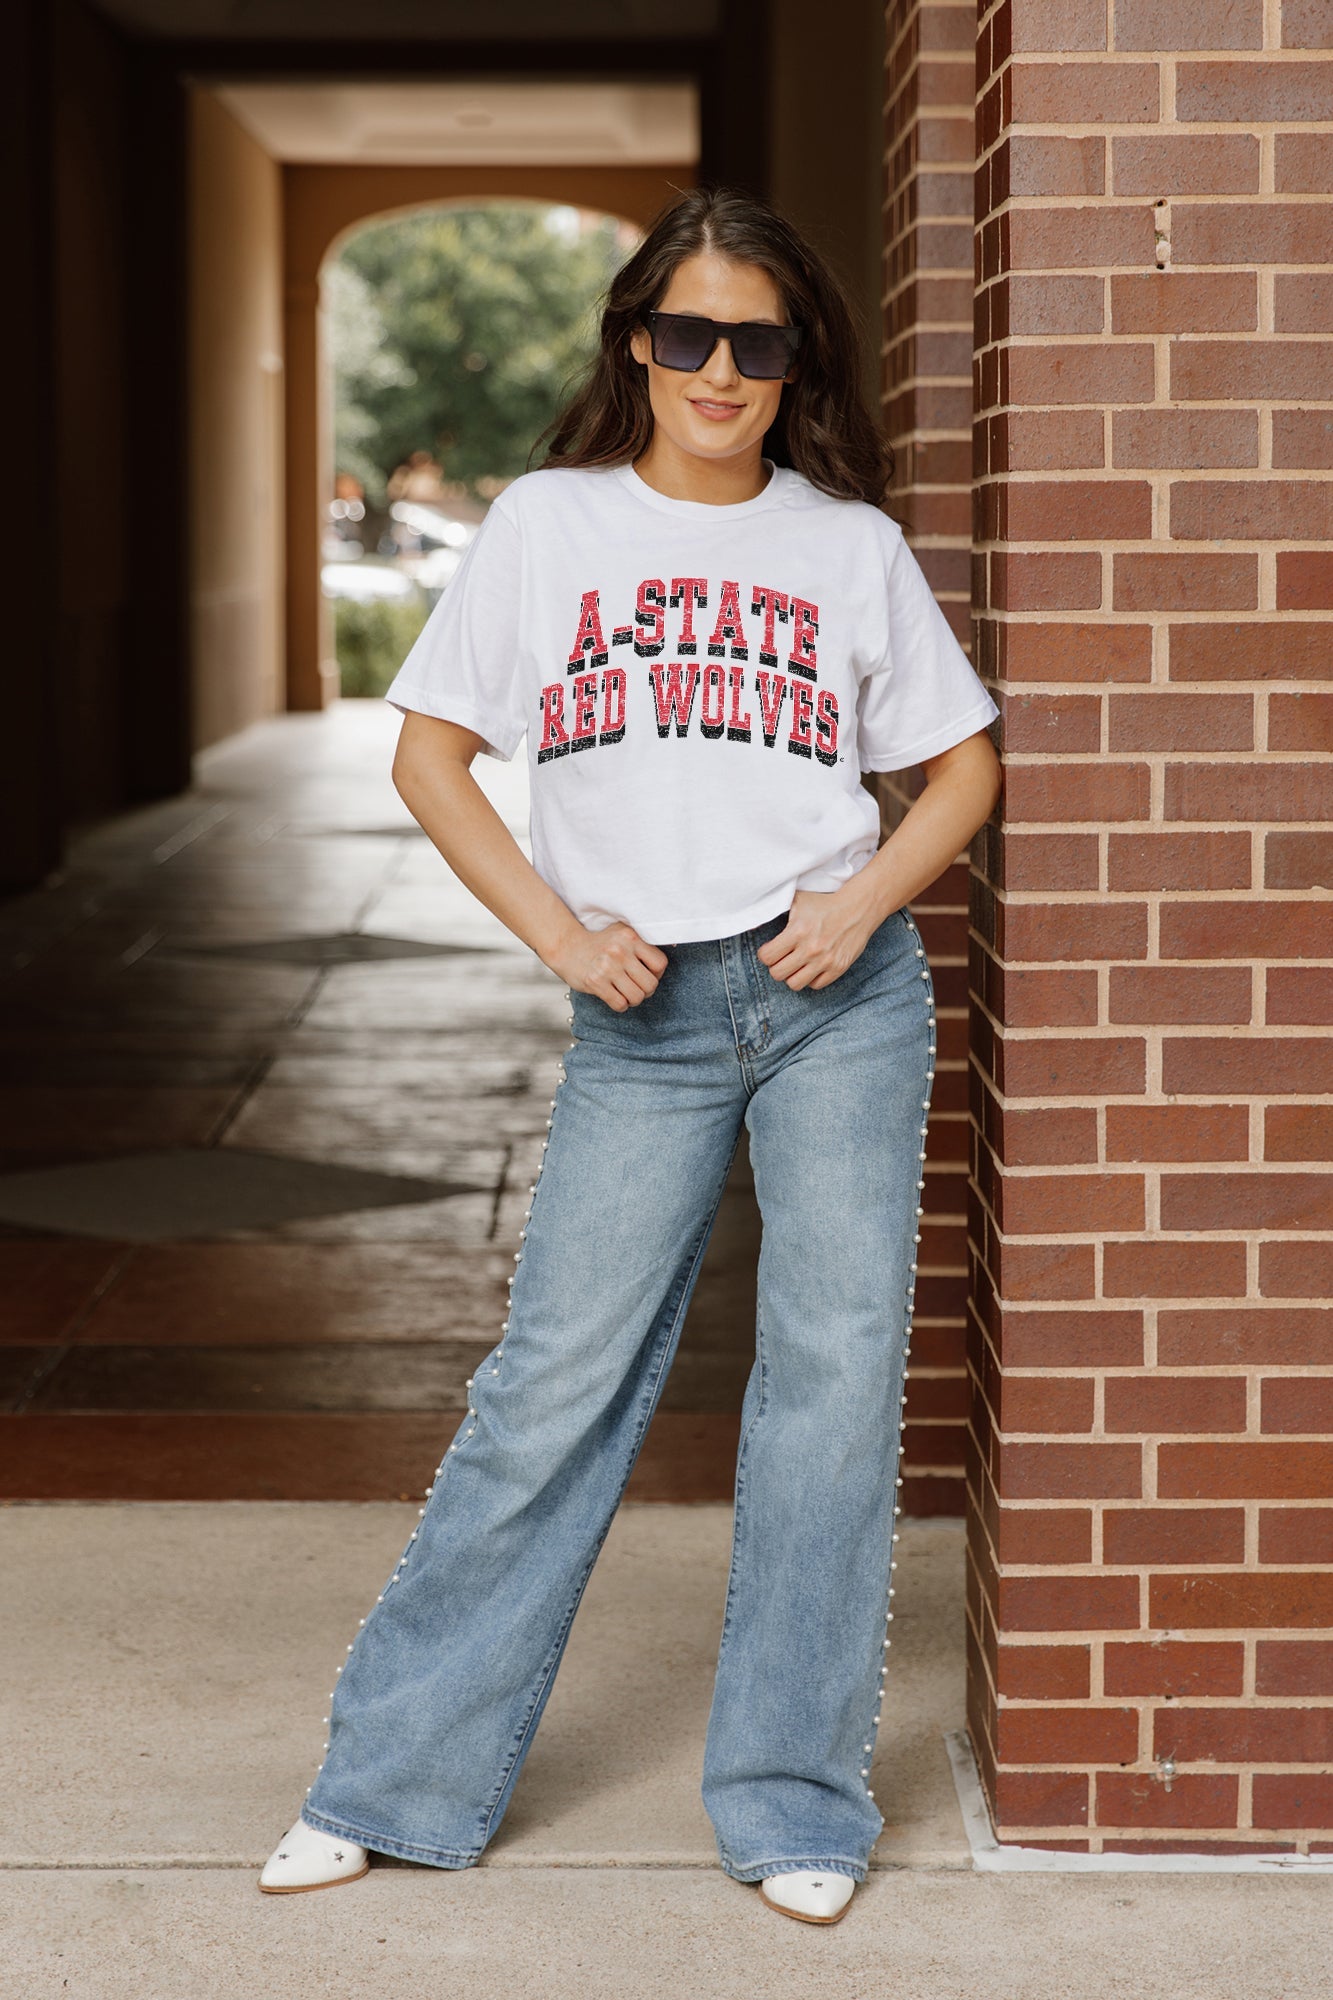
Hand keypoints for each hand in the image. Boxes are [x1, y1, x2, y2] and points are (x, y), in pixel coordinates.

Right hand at [547, 919, 668, 1011]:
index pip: (660, 964)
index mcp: (631, 937)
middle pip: (651, 985)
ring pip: (637, 997)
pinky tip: (613, 996)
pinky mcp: (595, 982)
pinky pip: (620, 1004)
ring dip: (633, 999)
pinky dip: (620, 1005)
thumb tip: (676, 946)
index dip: (657, 974)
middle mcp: (620, 950)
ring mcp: (607, 967)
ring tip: (625, 992)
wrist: (567, 947)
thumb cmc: (600, 943)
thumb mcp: (623, 932)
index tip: (646, 974)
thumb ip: (645, 939)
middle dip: (646, 991)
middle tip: (636, 987)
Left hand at [755, 887, 876, 990]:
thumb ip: (776, 907)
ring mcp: (825, 961)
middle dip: (776, 966)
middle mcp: (810, 949)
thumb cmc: (824, 903)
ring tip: (796, 965)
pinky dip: (811, 978)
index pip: (767, 957)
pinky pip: (815, 985)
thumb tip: (752, 921)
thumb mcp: (798, 899)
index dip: (765, 954)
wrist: (858, 908)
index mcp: (797, 931)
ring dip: (792, 975)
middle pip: (778, 974)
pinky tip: (812, 966)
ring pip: (794, 984)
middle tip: (782, 958)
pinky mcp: (838, 968)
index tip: (770, 950)